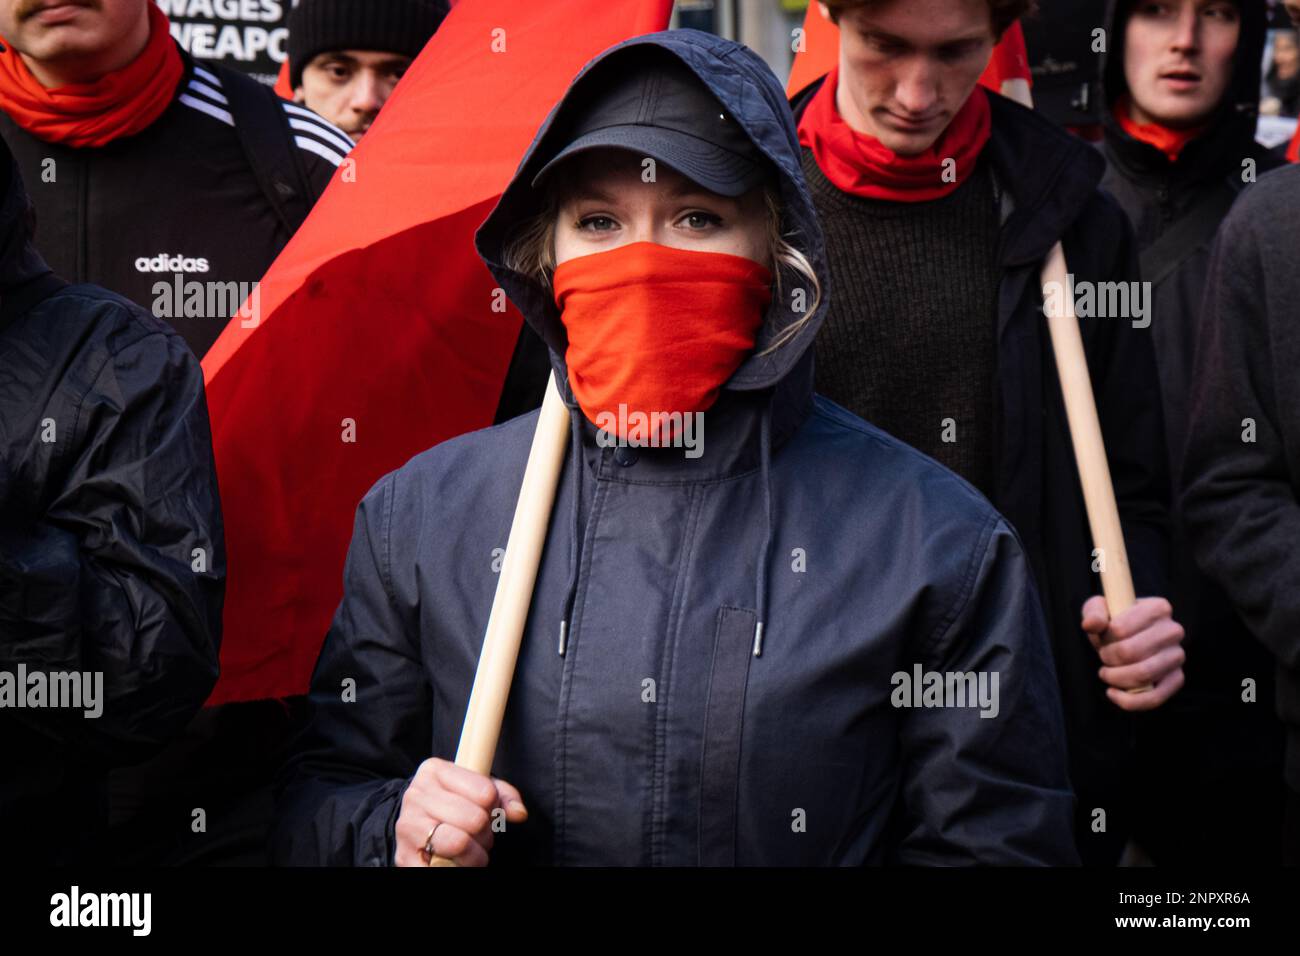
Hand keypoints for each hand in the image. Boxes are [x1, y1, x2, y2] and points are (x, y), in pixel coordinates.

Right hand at [394, 757, 527, 866]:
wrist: (415, 825)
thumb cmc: (453, 804)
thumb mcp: (477, 789)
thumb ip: (503, 796)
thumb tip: (519, 813)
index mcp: (434, 770)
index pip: (485, 792)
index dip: (494, 807)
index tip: (486, 810)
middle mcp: (416, 795)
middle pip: (475, 819)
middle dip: (485, 833)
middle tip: (479, 834)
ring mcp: (407, 826)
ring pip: (459, 843)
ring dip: (474, 854)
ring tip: (470, 849)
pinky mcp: (404, 856)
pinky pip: (444, 867)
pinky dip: (459, 868)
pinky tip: (455, 861)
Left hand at [1080, 595, 1184, 711]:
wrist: (1129, 638)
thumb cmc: (1113, 621)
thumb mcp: (1099, 609)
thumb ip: (1094, 613)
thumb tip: (1091, 624)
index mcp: (1158, 607)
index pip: (1120, 629)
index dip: (1104, 639)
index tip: (1102, 639)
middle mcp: (1174, 630)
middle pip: (1130, 652)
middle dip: (1107, 658)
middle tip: (1103, 657)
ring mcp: (1177, 656)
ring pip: (1142, 675)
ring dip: (1115, 678)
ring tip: (1106, 673)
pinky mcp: (1177, 679)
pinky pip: (1154, 698)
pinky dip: (1129, 701)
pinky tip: (1113, 693)